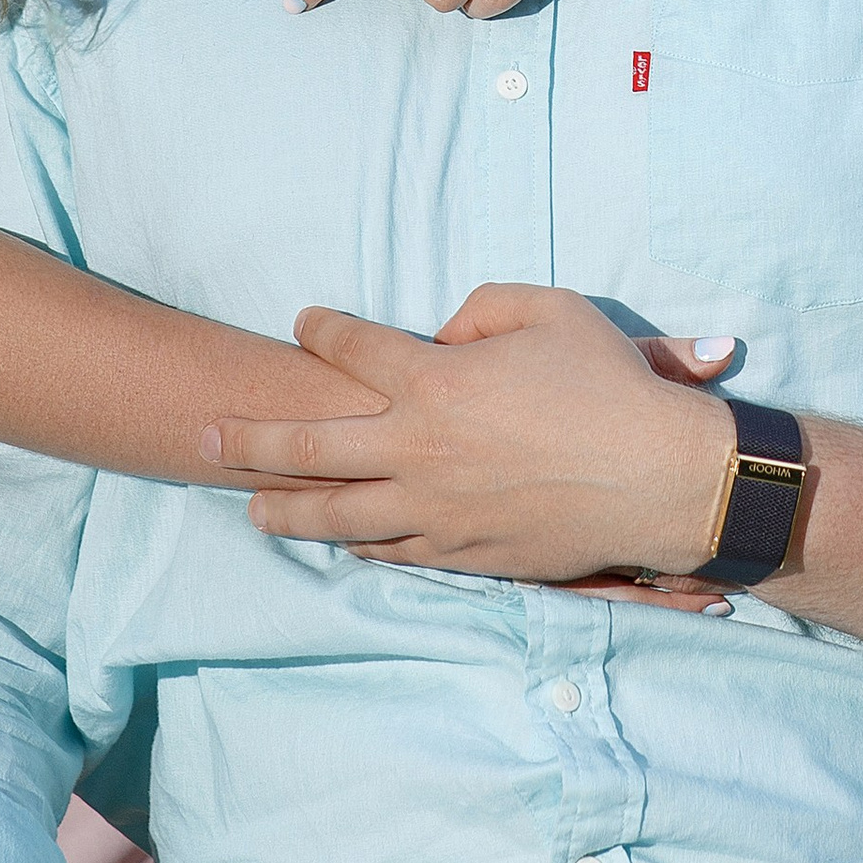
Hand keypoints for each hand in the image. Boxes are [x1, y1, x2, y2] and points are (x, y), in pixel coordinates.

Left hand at [199, 286, 737, 583]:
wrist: (658, 480)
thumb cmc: (609, 386)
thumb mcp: (550, 309)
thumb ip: (481, 309)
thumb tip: (442, 335)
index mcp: (436, 383)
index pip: (354, 349)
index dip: (322, 330)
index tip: (303, 322)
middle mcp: (418, 451)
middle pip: (309, 446)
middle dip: (249, 439)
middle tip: (204, 436)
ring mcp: (434, 511)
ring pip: (336, 514)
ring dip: (284, 507)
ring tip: (247, 505)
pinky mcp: (461, 554)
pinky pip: (389, 550)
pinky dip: (353, 544)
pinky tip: (334, 540)